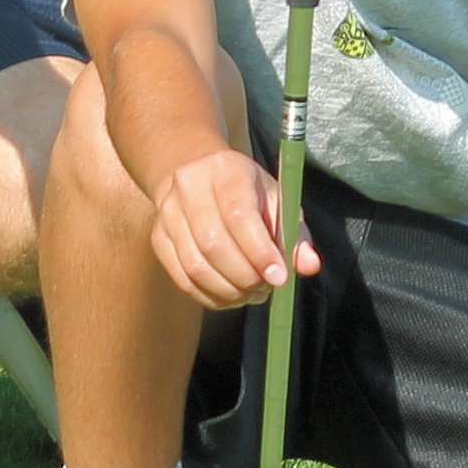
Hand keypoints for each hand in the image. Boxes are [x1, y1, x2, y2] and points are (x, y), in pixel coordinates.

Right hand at [150, 146, 320, 308]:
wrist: (194, 171)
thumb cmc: (245, 190)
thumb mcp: (275, 199)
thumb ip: (294, 234)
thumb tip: (309, 266)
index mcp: (226, 171)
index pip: (238, 215)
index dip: (259, 251)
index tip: (279, 277)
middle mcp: (189, 188)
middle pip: (213, 243)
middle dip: (245, 276)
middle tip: (266, 288)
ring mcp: (168, 213)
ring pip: (195, 265)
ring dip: (228, 290)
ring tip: (251, 293)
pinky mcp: (158, 238)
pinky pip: (182, 278)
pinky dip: (210, 296)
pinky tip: (231, 296)